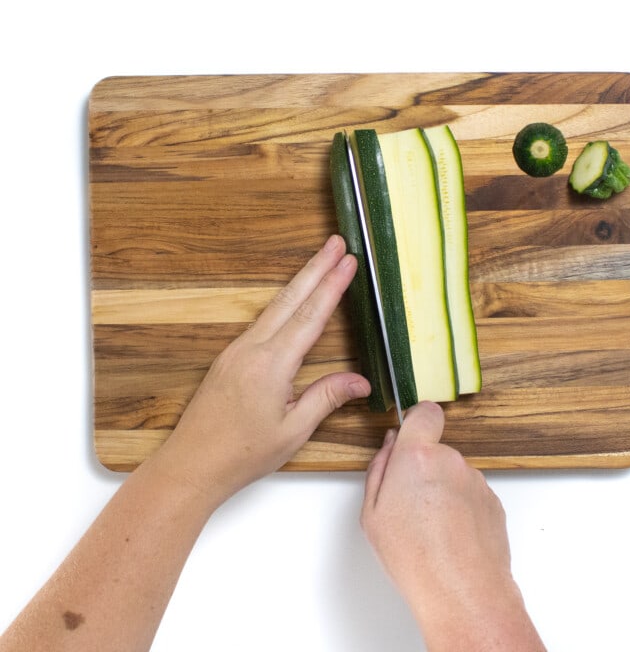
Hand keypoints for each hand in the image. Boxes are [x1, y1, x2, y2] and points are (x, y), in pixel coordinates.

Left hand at [158, 234, 370, 505]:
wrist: (191, 464)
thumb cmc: (241, 454)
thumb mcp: (293, 431)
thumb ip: (326, 398)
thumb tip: (361, 381)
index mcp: (271, 365)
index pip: (310, 316)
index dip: (332, 287)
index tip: (348, 262)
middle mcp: (252, 349)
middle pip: (290, 298)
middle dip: (316, 267)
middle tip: (336, 242)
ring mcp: (237, 350)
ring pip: (275, 306)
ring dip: (300, 281)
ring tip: (320, 261)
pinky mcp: (230, 357)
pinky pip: (262, 320)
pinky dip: (284, 302)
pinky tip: (293, 298)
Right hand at [361, 402, 544, 650]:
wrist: (462, 592)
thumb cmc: (415, 556)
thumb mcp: (372, 513)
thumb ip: (379, 468)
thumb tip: (391, 446)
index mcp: (417, 456)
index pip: (424, 412)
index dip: (416, 421)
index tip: (410, 438)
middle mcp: (451, 460)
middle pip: (435, 450)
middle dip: (423, 468)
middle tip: (409, 504)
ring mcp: (475, 481)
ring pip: (453, 474)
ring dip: (443, 490)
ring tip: (431, 528)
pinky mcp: (493, 501)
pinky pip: (470, 494)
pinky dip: (461, 508)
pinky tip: (450, 535)